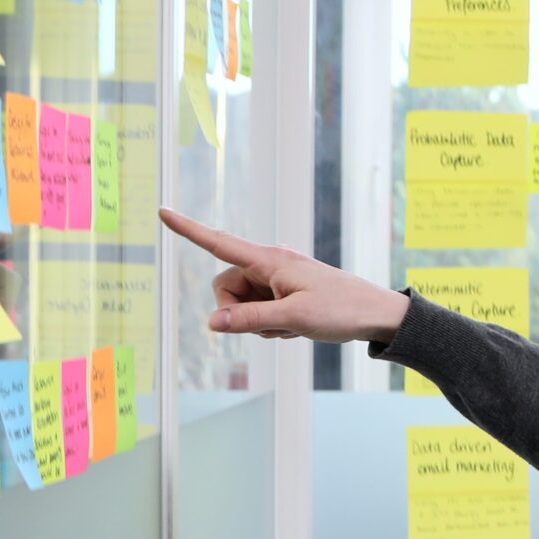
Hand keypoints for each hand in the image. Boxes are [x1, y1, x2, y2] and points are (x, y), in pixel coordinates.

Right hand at [158, 208, 410, 343]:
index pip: (218, 242)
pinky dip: (271, 324)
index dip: (188, 229)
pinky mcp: (284, 293)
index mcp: (268, 260)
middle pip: (226, 288)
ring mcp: (276, 279)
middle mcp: (269, 264)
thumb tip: (211, 323)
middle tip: (273, 325)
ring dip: (258, 322)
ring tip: (291, 326)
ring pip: (242, 304)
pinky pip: (260, 311)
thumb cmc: (340, 310)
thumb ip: (249, 320)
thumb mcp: (292, 318)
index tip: (162, 212)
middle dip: (237, 312)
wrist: (375, 314)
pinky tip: (295, 327)